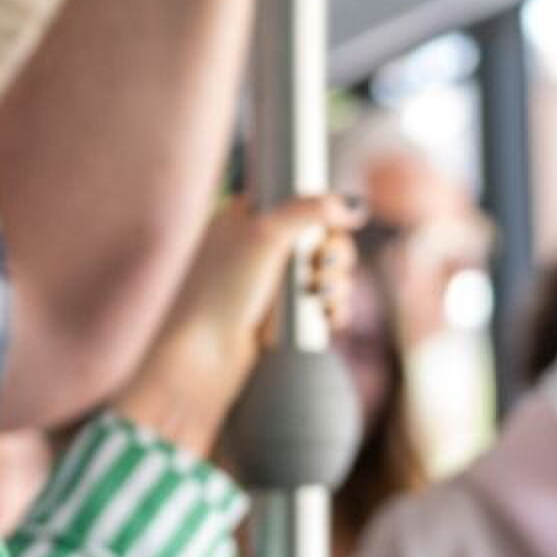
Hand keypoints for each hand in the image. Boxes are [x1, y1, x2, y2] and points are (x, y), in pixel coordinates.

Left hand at [113, 192, 357, 453]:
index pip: (299, 200)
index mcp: (247, 218)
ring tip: (320, 297)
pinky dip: (334, 310)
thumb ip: (310, 209)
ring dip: (336, 284)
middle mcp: (261, 248)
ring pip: (329, 274)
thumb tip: (354, 207)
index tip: (325, 227)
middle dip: (335, 253)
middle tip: (321, 266)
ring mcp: (273, 285)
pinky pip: (325, 307)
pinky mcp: (284, 319)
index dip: (322, 212)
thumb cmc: (223, 289)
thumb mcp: (265, 233)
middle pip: (323, 238)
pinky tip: (329, 318)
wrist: (202, 356)